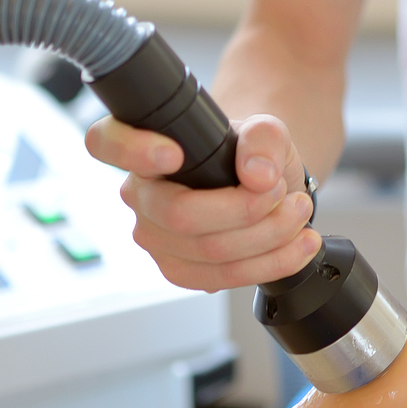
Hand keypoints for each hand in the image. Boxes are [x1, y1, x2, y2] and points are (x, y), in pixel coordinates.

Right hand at [85, 113, 318, 290]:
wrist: (265, 183)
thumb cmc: (251, 153)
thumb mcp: (267, 130)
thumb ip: (264, 139)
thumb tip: (257, 175)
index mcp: (144, 149)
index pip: (107, 143)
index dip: (132, 149)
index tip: (173, 154)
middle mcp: (140, 197)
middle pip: (181, 215)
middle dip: (246, 208)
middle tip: (282, 190)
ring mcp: (157, 239)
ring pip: (211, 251)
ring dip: (270, 236)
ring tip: (299, 211)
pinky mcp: (182, 271)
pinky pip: (224, 277)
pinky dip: (273, 262)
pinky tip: (299, 245)